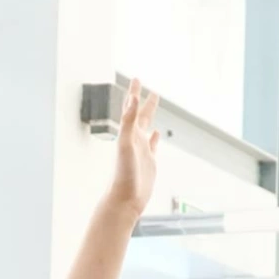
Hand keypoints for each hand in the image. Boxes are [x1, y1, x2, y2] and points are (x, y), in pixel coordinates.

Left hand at [107, 80, 160, 213]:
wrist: (125, 199)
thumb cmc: (123, 173)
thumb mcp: (126, 143)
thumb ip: (128, 121)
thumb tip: (132, 98)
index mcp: (128, 134)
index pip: (131, 108)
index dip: (134, 93)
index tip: (137, 78)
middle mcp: (134, 140)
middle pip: (139, 114)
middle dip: (142, 100)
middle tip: (144, 85)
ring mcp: (142, 150)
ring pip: (146, 127)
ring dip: (148, 115)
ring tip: (152, 104)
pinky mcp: (149, 162)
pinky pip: (152, 146)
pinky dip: (154, 137)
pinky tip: (155, 133)